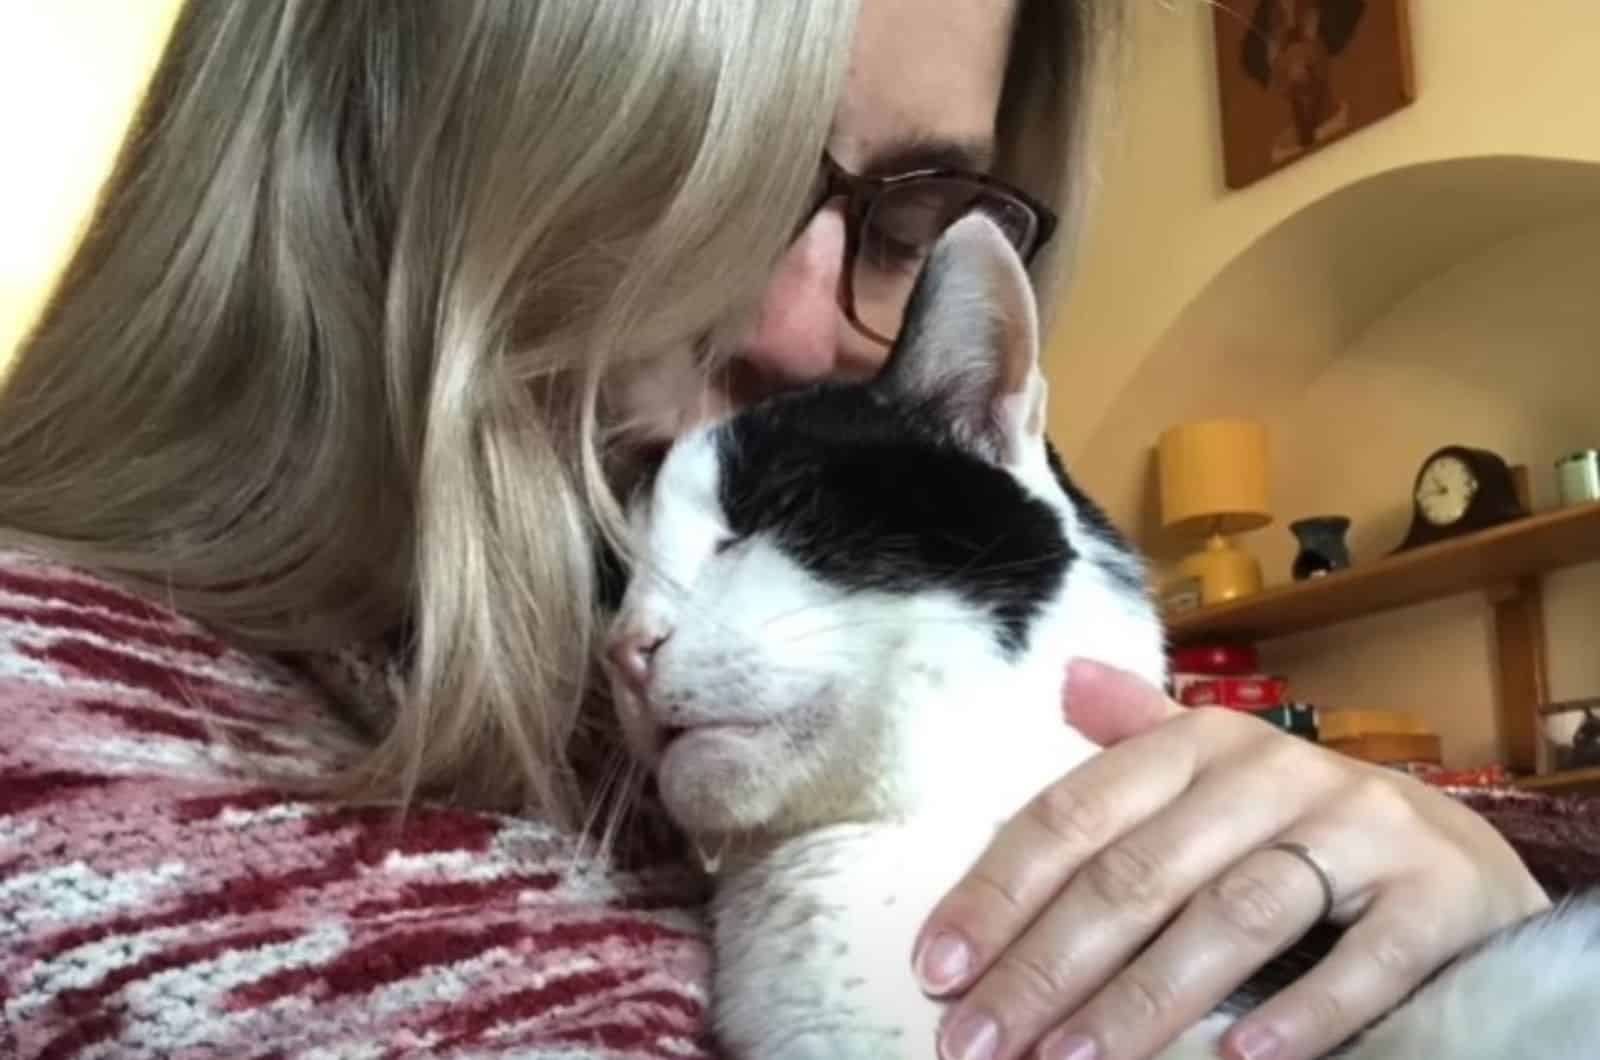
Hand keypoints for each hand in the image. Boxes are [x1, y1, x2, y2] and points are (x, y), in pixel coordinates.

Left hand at [912, 660, 1549, 1059]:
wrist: (1455, 859)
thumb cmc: (1294, 828)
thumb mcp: (1210, 776)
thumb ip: (1132, 742)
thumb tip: (1064, 678)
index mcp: (1195, 744)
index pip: (1073, 816)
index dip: (998, 893)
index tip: (936, 972)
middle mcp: (1270, 772)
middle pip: (1136, 874)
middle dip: (1044, 967)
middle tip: (977, 1046)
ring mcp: (1358, 827)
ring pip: (1234, 914)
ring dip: (1144, 999)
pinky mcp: (1435, 891)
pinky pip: (1364, 958)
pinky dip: (1301, 1010)